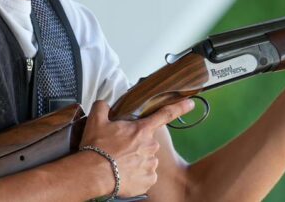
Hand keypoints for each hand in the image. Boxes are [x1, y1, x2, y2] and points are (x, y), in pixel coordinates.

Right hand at [79, 99, 194, 196]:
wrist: (93, 175)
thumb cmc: (96, 149)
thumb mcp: (96, 121)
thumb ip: (103, 107)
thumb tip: (104, 104)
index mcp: (141, 130)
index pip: (165, 114)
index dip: (180, 107)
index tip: (191, 104)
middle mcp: (150, 146)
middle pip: (148, 142)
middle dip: (137, 144)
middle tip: (120, 149)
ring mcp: (151, 165)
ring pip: (147, 159)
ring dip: (136, 160)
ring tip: (119, 163)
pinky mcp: (148, 181)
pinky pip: (146, 175)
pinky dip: (137, 175)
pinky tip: (124, 174)